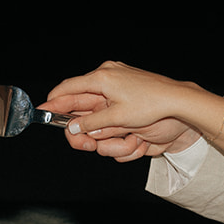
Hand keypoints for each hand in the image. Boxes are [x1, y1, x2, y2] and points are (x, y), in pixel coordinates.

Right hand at [42, 64, 206, 159]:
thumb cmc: (153, 104)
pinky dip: (122, 135)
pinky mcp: (127, 105)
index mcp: (102, 78)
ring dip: (110, 136)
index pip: (68, 89)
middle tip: (88, 145)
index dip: (54, 102)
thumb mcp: (118, 117)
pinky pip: (114, 123)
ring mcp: (118, 93)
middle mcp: (108, 82)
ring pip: (99, 121)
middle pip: (82, 109)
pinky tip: (138, 138)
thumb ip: (91, 122)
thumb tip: (73, 128)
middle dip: (86, 131)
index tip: (42, 112)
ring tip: (130, 138)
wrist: (181, 105)